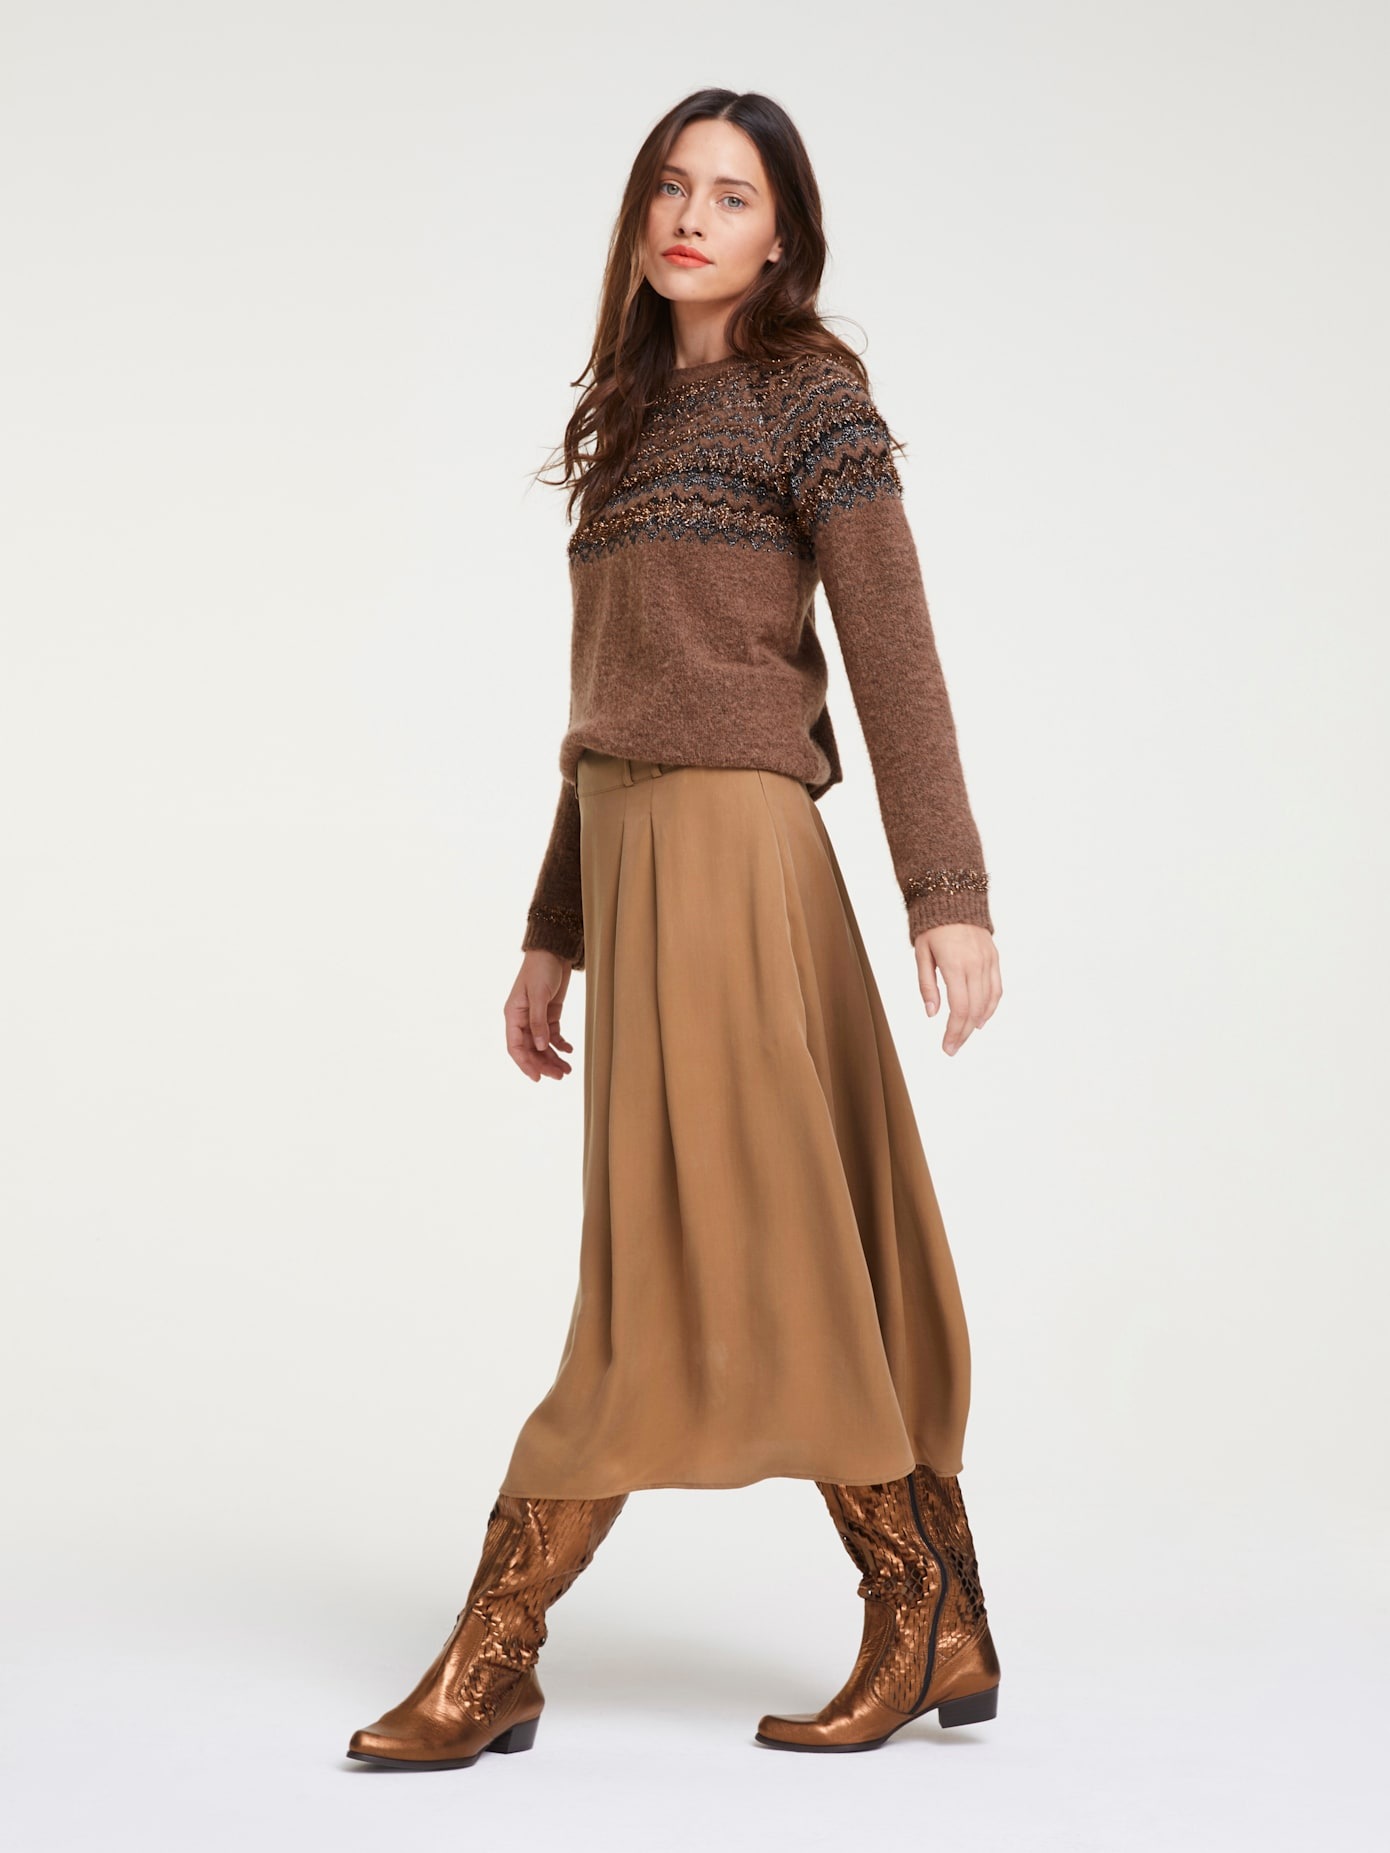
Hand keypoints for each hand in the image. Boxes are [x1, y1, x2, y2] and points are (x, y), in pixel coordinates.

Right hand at [505, 951, 575, 1081]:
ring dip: (553, 1058)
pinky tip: (569, 1051)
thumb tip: (539, 1047)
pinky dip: (560, 1044)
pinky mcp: (550, 1013)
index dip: (525, 1064)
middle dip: (544, 1064)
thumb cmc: (541, 969)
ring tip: (567, 1069)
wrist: (554, 951)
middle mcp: (522, 1019)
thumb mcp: (539, 995)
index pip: (515, 1046)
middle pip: (530, 1049)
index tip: (537, 1078)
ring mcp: (536, 1017)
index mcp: (513, 1015)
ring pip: (542, 1045)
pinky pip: (553, 1035)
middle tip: (560, 1075)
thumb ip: (538, 1022)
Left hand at [913, 923, 1001, 1056]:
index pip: (959, 1008)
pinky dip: (991, 1007)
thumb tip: (931, 1013)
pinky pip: (996, 988)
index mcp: (954, 965)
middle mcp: (975, 965)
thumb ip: (926, 985)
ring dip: (977, 1023)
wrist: (954, 898)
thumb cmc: (932, 927)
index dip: (954, 1032)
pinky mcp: (994, 958)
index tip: (947, 1047)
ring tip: (964, 1036)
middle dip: (963, 1033)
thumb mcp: (921, 954)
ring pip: (988, 1001)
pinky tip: (981, 1019)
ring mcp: (987, 962)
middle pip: (974, 1009)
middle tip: (953, 1048)